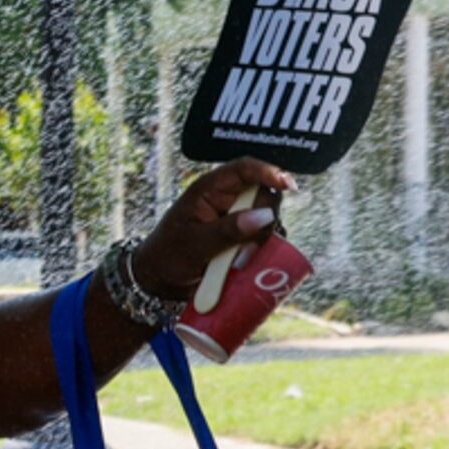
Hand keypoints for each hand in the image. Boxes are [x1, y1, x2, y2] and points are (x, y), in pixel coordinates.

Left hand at [133, 159, 295, 298]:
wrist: (161, 279)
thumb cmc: (168, 254)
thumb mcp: (195, 243)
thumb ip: (228, 230)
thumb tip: (264, 216)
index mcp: (210, 189)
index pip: (244, 169)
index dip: (268, 171)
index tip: (288, 184)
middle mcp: (228, 199)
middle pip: (265, 193)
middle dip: (264, 218)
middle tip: (247, 246)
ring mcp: (238, 218)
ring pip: (269, 218)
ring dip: (260, 239)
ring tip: (236, 260)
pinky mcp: (244, 237)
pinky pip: (266, 237)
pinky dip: (263, 249)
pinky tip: (245, 261)